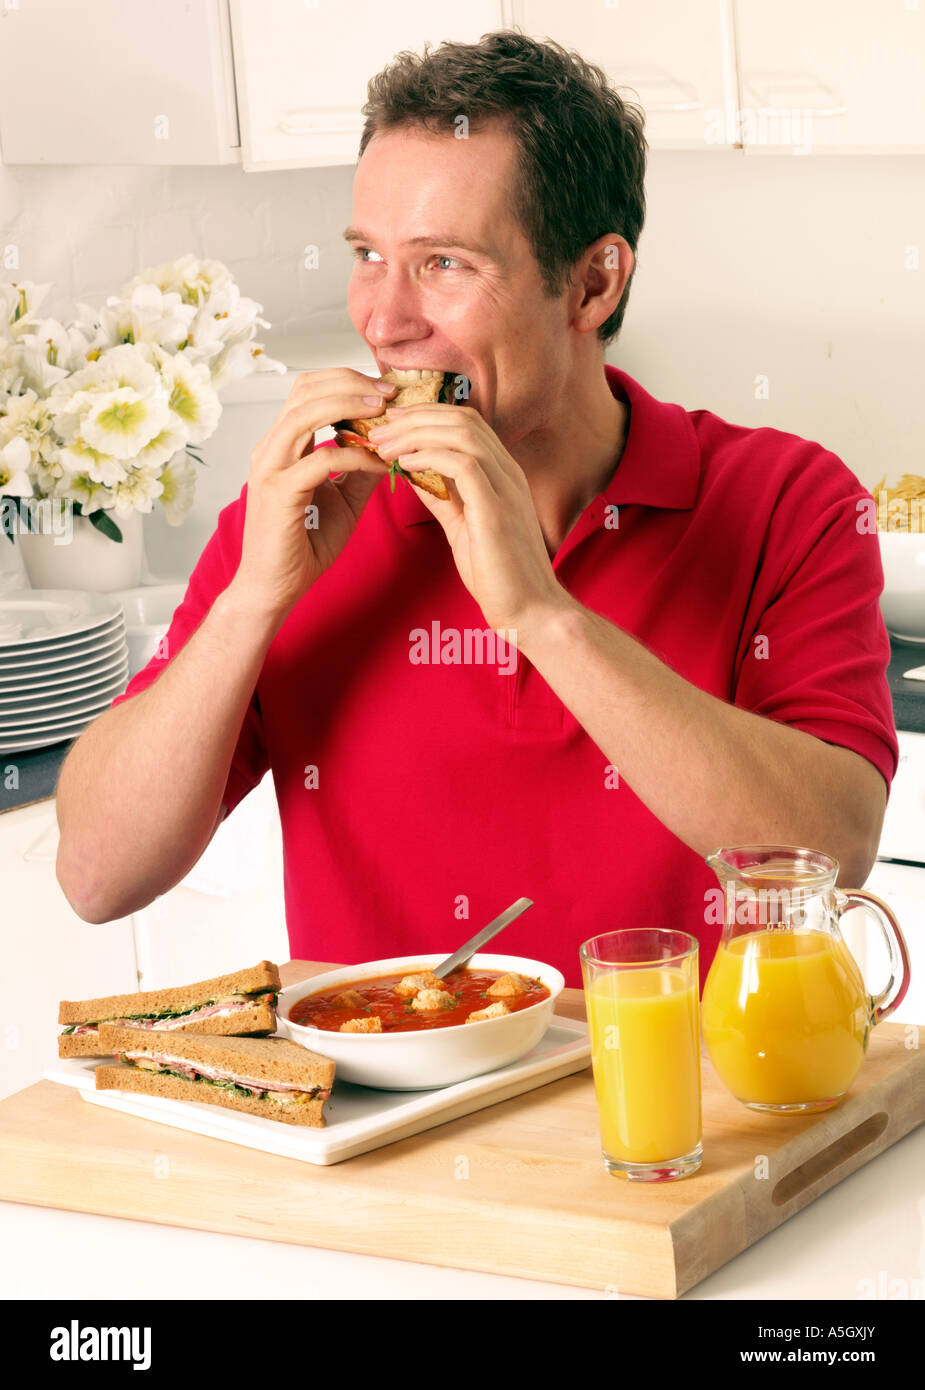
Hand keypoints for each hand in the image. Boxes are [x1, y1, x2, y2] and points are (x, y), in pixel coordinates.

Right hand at [230, 368, 394, 617]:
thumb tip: (391, 448)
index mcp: (282, 445)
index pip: (308, 390)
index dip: (346, 380)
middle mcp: (270, 449)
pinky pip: (321, 461)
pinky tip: (379, 463)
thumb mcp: (343, 502)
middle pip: (305, 390)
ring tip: (385, 410)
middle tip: (390, 391)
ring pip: (306, 414)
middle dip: (351, 382)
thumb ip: (360, 473)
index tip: (385, 389)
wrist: (274, 588)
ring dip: (350, 406)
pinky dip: (355, 457)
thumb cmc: (303, 546)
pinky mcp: (278, 493)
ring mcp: (270, 469)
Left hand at [366, 404, 567, 635]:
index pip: (466, 422)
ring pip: (462, 433)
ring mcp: (506, 488)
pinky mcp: (497, 510)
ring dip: (417, 433)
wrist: (529, 611)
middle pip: (462, 418)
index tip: (391, 424)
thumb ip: (443, 497)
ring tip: (385, 444)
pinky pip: (463, 465)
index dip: (426, 415)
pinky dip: (430, 457)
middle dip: (414, 417)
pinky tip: (405, 464)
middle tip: (378, 428)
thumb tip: (414, 475)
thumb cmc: (499, 574)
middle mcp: (507, 472)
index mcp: (501, 474)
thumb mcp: (462, 526)